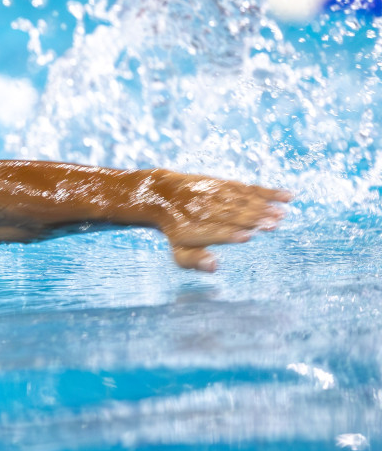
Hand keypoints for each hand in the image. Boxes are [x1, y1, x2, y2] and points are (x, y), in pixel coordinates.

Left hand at [145, 170, 290, 270]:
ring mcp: (214, 194)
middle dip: (250, 219)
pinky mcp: (224, 184)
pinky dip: (268, 192)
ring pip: (240, 200)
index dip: (228, 234)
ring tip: (280, 216)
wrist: (162, 194)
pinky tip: (288, 197)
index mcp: (190, 228)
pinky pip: (248, 188)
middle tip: (272, 225)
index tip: (246, 237)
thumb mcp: (178, 250)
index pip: (211, 231)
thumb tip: (214, 266)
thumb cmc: (176, 231)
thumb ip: (194, 260)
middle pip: (229, 214)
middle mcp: (202, 208)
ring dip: (261, 207)